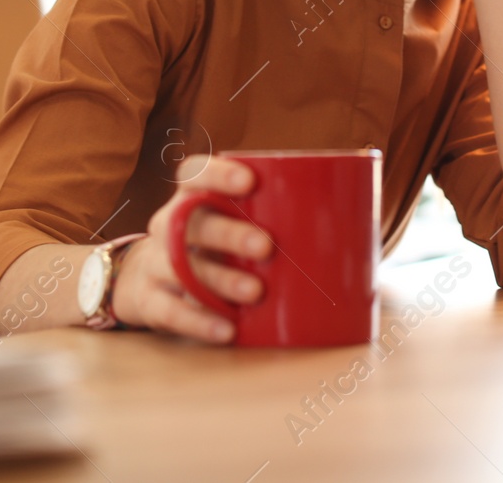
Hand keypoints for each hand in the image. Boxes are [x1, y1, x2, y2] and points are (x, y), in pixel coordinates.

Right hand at [109, 156, 271, 342]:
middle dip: (229, 233)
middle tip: (266, 246)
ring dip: (220, 278)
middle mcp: (168, 225)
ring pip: (179, 266)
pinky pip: (169, 311)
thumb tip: (357, 227)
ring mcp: (154, 263)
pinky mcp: (148, 301)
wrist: (144, 282)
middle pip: (192, 221)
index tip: (251, 181)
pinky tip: (227, 329)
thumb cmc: (211, 248)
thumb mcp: (230, 226)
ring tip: (255, 293)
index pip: (195, 174)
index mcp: (190, 197)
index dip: (219, 173)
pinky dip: (198, 321)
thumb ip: (275, 220)